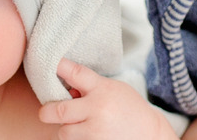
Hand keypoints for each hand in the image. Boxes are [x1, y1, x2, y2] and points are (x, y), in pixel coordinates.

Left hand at [39, 58, 178, 138]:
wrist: (149, 133)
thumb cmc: (130, 108)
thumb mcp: (113, 89)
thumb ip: (90, 87)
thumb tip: (65, 90)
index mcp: (102, 89)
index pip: (75, 73)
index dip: (58, 66)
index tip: (49, 64)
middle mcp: (97, 109)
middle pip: (58, 110)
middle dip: (47, 111)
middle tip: (47, 111)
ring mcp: (96, 131)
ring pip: (63, 131)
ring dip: (67, 128)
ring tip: (80, 125)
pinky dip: (77, 139)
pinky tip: (90, 133)